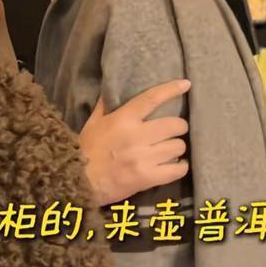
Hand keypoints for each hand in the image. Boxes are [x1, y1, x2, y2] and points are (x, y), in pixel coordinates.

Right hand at [79, 79, 190, 205]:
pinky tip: (177, 165)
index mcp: (123, 119)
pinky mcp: (147, 177)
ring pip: (178, 146)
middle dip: (178, 127)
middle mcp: (136, 136)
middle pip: (174, 125)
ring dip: (177, 148)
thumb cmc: (87, 150)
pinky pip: (177, 169)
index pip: (151, 99)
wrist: (79, 181)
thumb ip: (105, 106)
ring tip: (171, 150)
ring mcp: (143, 158)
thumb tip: (112, 89)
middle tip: (174, 131)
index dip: (171, 90)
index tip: (185, 84)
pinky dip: (180, 167)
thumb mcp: (93, 123)